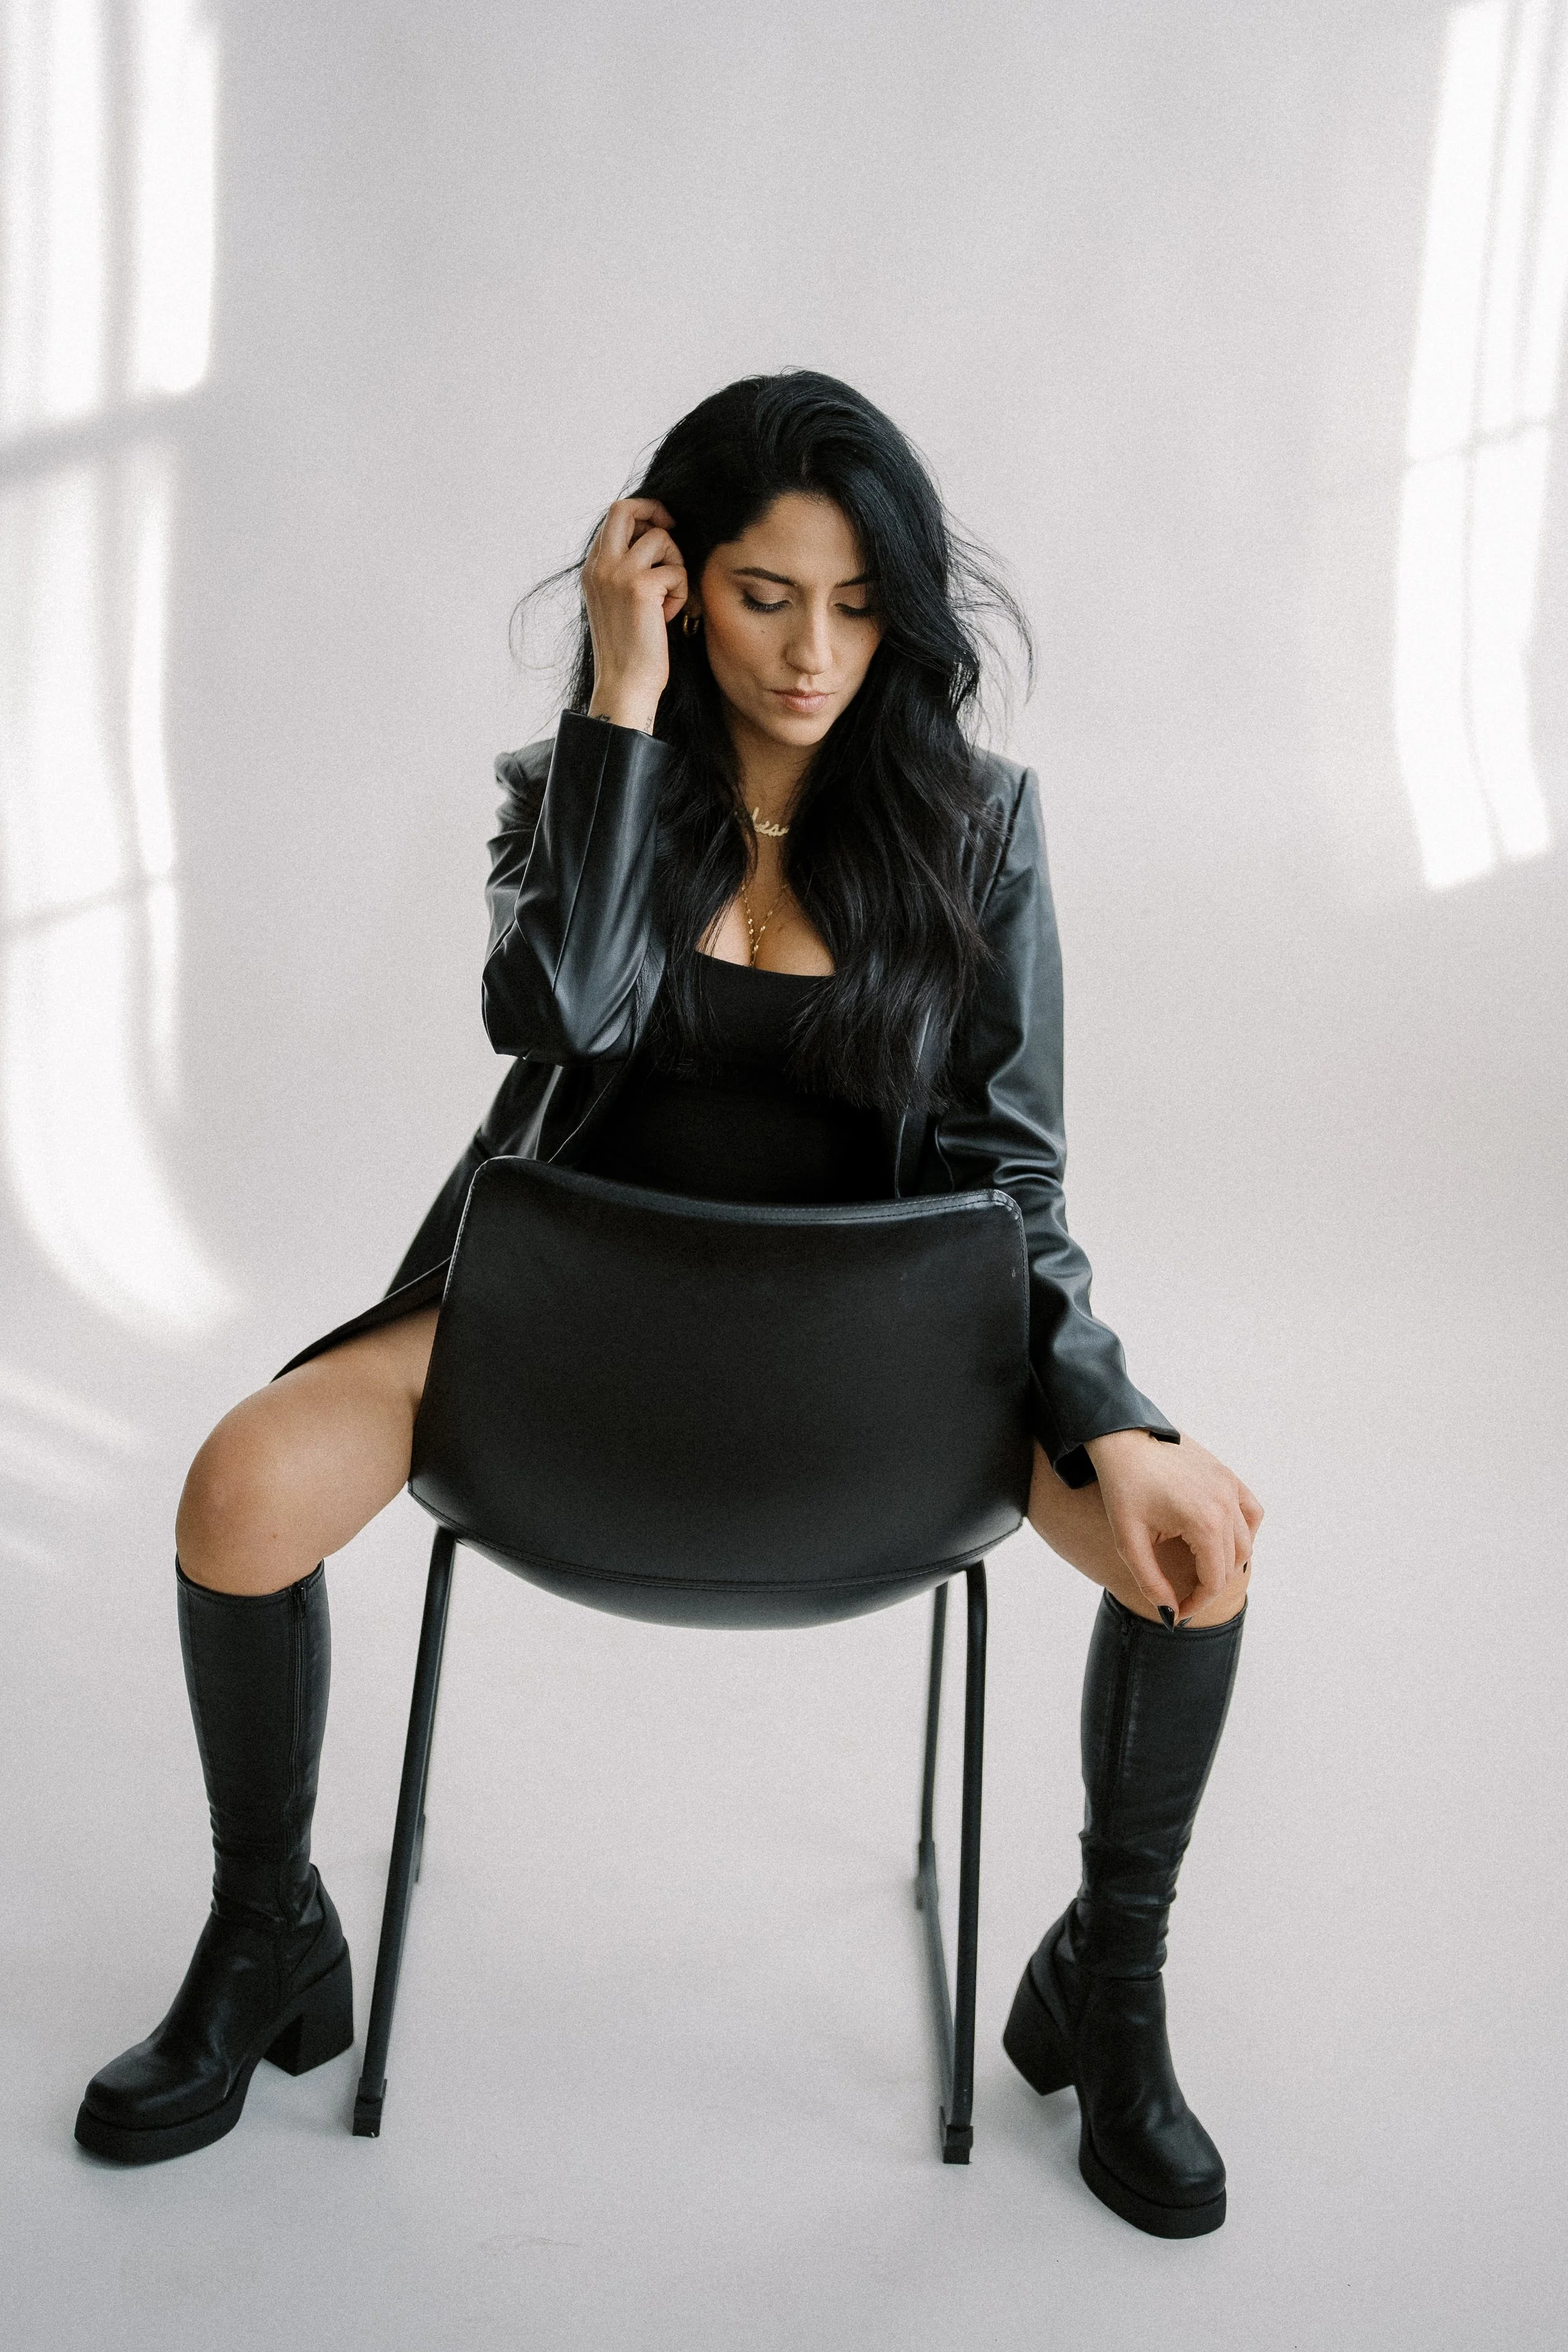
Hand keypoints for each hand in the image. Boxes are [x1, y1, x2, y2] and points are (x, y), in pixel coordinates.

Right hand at [582, 496, 687, 730]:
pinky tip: (669, 616)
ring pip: (660, 538)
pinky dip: (681, 593)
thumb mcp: (617, 601)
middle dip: (656, 511)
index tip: (661, 529)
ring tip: (668, 597)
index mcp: (592, 569)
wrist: (624, 685)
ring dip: (675, 564)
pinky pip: (676, 571)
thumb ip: (624, 570)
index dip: (642, 515)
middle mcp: (599, 566)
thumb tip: (654, 538)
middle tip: (673, 530)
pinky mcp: (640, 588)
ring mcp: (617, 574)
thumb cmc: (628, 650)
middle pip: (626, 508)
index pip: (614, 516)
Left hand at [1083, 1426, 1262, 1625]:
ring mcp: (1230, 1487)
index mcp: (1204, 1521)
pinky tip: (1223, 1541)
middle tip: (1184, 1596)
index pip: (1214, 1579)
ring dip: (1227, 1563)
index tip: (1178, 1613)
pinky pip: (1251, 1512)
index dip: (1198, 1602)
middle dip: (1208, 1587)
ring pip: (1246, 1542)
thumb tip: (1170, 1613)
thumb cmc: (1122, 1489)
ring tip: (1200, 1572)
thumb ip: (1151, 1582)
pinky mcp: (1228, 1476)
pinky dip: (1245, 1532)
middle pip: (1231, 1564)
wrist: (1123, 1443)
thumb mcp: (1128, 1541)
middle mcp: (1225, 1504)